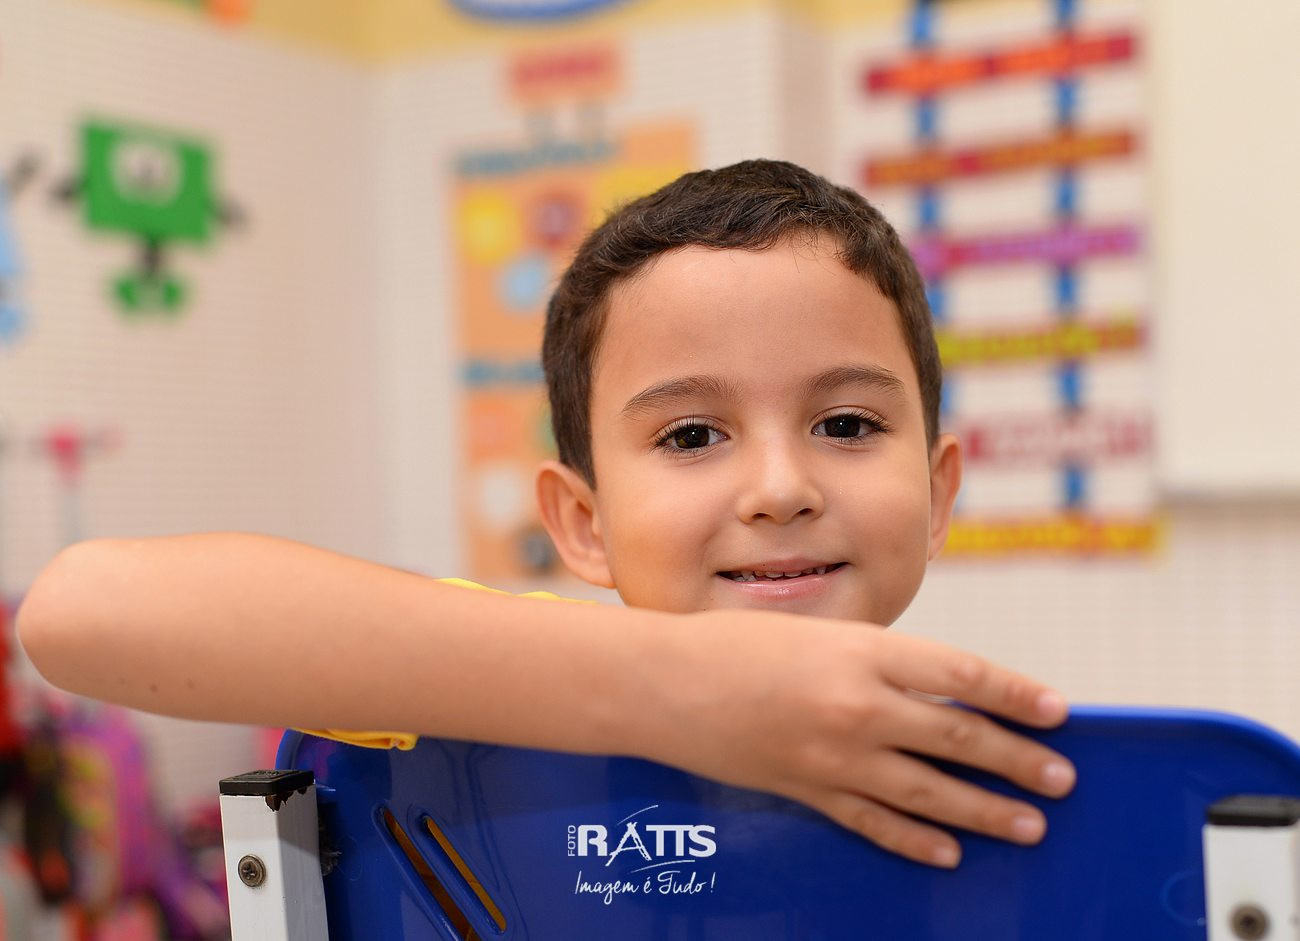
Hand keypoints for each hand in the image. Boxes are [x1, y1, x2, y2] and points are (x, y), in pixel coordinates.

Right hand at [650, 610, 1074, 868]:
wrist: (663, 683)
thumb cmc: (734, 644)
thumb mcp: (815, 634)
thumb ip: (873, 661)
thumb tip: (933, 689)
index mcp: (863, 652)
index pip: (962, 673)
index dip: (1016, 693)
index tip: (1057, 710)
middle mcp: (858, 704)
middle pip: (957, 735)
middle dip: (1017, 759)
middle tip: (1061, 779)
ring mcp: (834, 755)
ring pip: (928, 790)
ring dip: (985, 810)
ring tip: (1029, 825)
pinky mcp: (807, 790)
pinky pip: (874, 822)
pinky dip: (914, 841)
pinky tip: (948, 854)